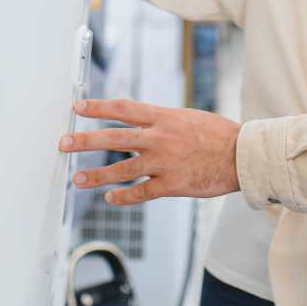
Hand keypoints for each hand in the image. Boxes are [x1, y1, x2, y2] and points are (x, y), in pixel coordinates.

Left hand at [60, 99, 241, 206]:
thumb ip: (160, 121)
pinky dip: (123, 196)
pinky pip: (141, 192)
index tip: (77, 107)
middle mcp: (159, 138)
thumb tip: (136, 121)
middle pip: (113, 138)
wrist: (242, 156)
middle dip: (85, 141)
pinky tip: (110, 198)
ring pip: (122, 169)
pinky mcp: (172, 185)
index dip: (97, 107)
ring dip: (97, 175)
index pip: (123, 109)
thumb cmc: (217, 135)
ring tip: (78, 179)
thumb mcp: (186, 117)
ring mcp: (164, 162)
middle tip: (64, 143)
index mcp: (163, 117)